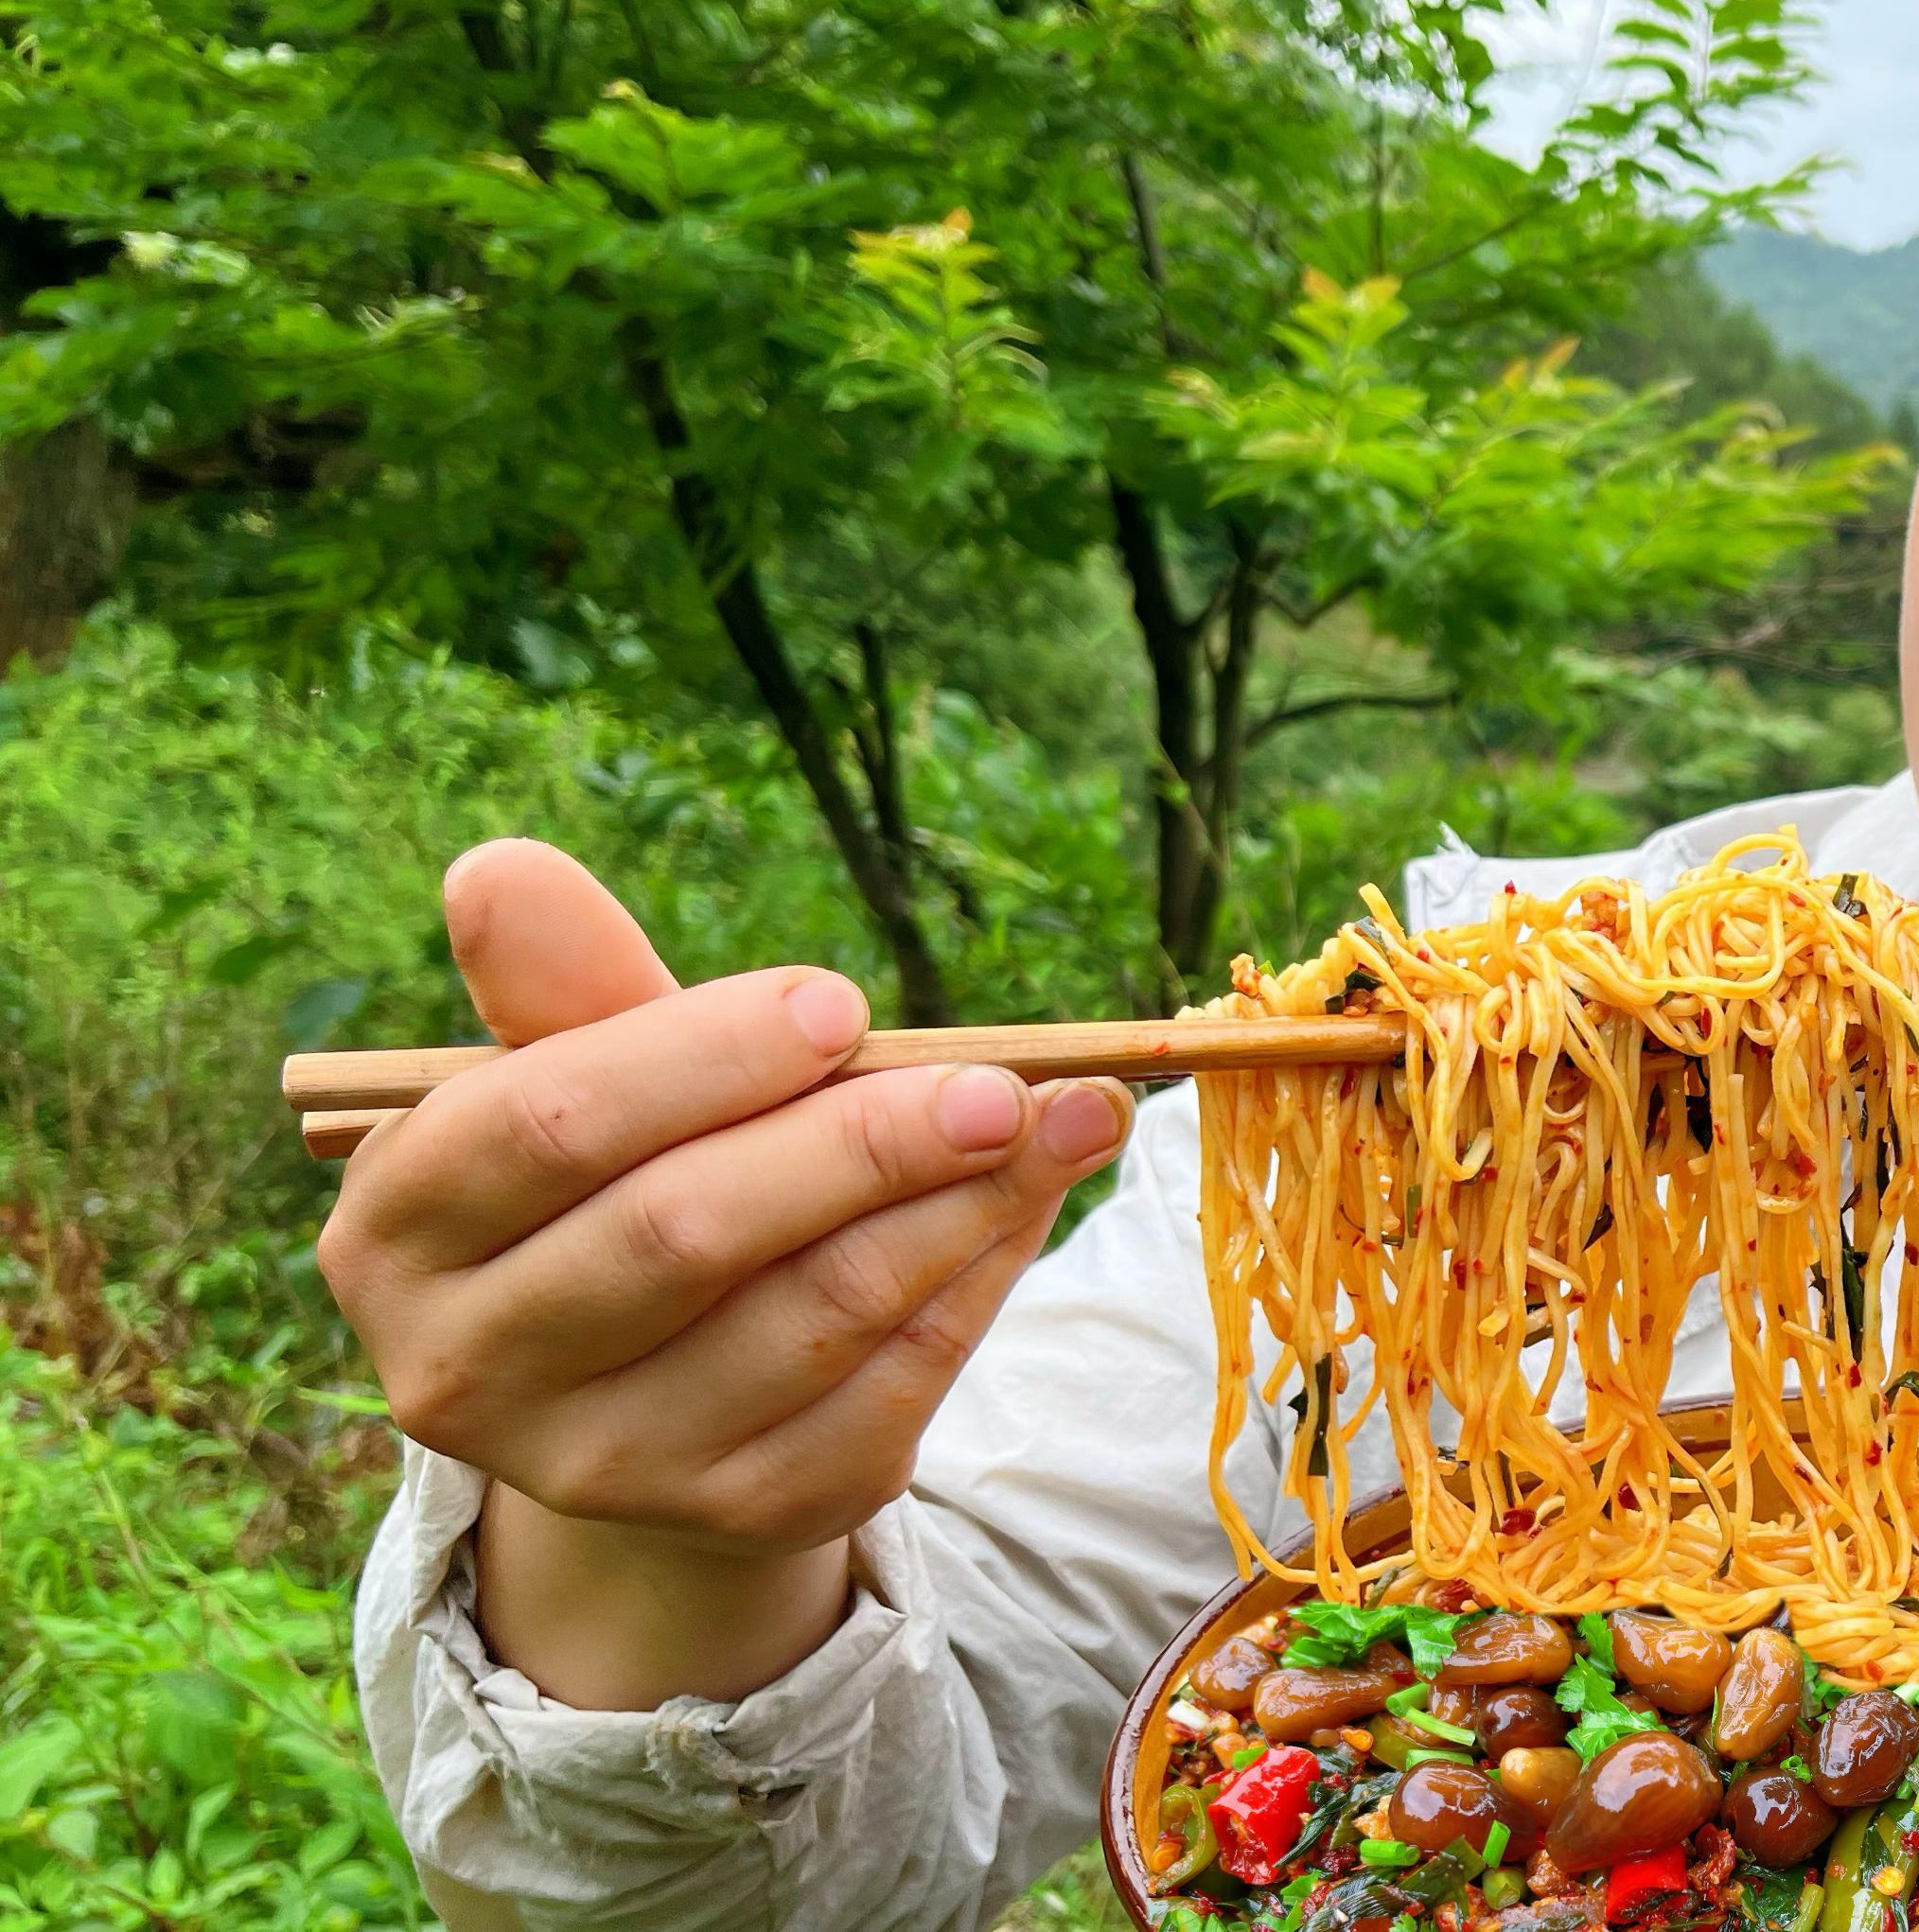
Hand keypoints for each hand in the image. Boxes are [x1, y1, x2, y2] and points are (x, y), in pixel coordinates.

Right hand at [317, 839, 1129, 1702]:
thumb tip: (499, 866)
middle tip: (997, 1077)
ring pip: (811, 1315)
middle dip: (858, 1142)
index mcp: (396, 1234)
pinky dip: (976, 1279)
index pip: (544, 1127)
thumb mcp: (580, 1079)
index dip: (702, 1057)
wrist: (658, 1392)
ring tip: (1062, 1116)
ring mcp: (605, 1465)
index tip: (841, 1000)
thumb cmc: (617, 1182)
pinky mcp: (745, 1510)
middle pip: (682, 1236)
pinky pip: (891, 1388)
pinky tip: (1031, 1200)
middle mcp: (469, 1372)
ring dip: (957, 1205)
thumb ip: (561, 986)